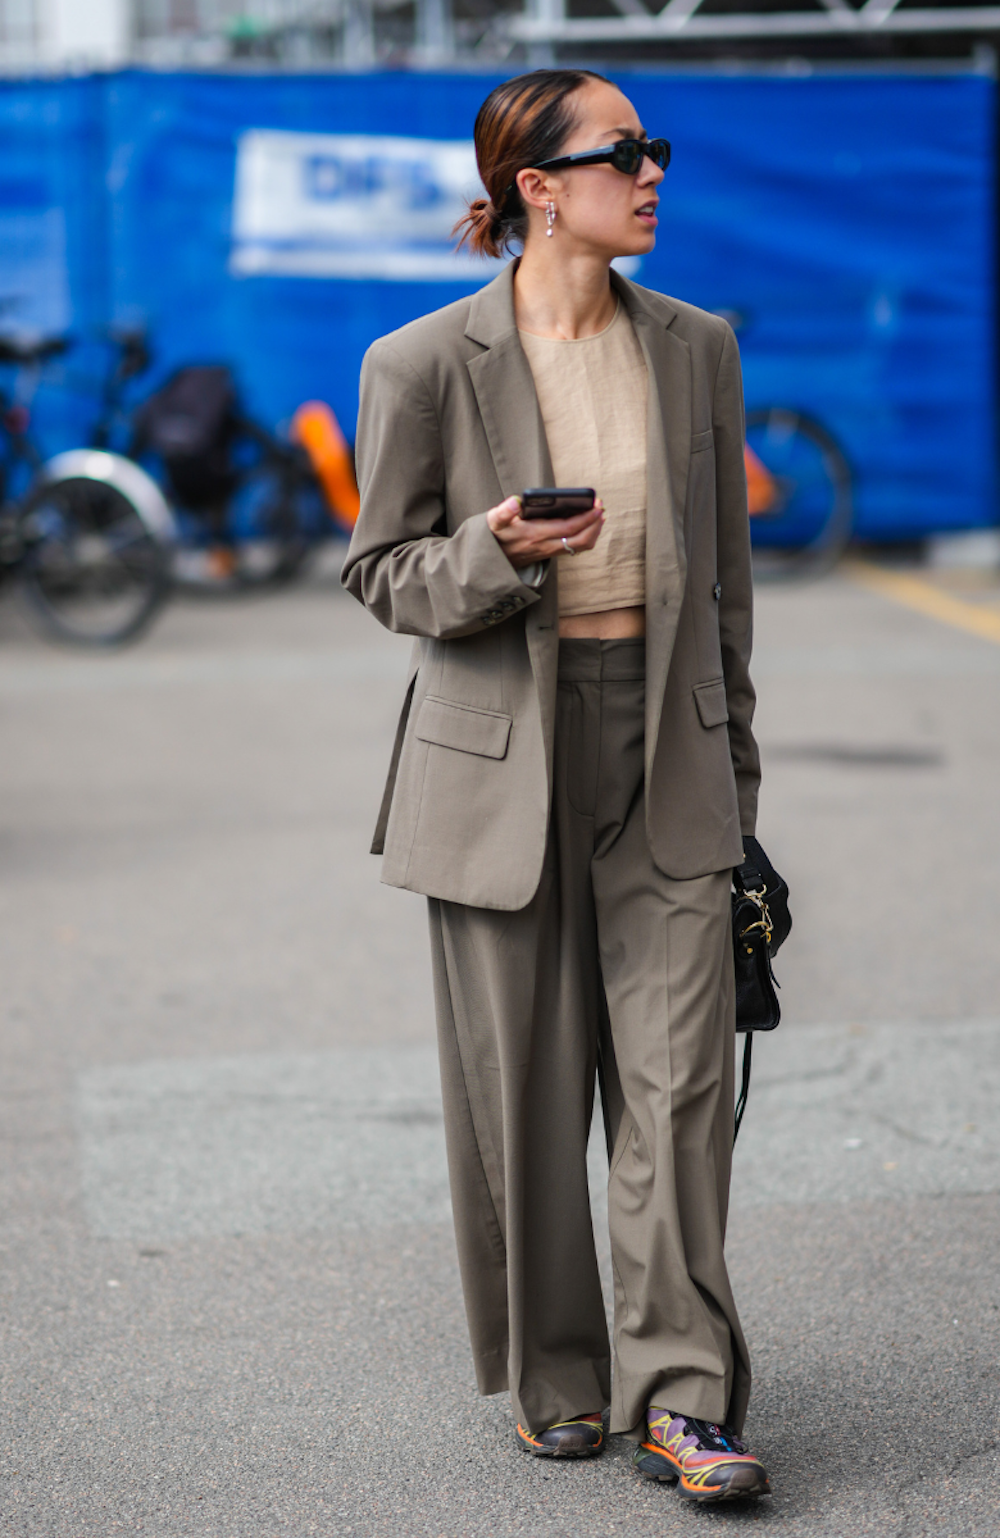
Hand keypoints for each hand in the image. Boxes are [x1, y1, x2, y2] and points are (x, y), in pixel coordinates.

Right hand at [487, 495, 604, 569]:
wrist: (495, 558)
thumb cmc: (497, 535)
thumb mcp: (495, 521)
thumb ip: (504, 511)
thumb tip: (516, 501)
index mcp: (536, 534)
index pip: (568, 528)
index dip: (585, 518)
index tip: (596, 505)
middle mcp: (546, 546)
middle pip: (580, 540)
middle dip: (594, 524)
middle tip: (600, 507)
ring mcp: (551, 551)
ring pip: (581, 546)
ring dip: (594, 532)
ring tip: (599, 515)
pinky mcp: (553, 553)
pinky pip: (576, 548)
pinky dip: (587, 537)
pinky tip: (590, 525)